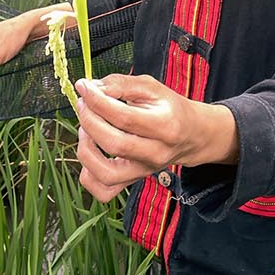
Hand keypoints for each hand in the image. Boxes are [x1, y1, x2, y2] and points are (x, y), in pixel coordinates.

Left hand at [74, 74, 237, 202]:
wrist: (190, 135)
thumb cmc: (169, 108)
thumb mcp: (151, 87)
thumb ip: (121, 84)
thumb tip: (90, 88)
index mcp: (165, 126)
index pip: (124, 117)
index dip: (98, 101)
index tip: (84, 88)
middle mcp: (156, 153)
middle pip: (114, 144)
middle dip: (90, 120)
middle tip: (84, 104)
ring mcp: (143, 171)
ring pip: (106, 174)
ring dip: (86, 149)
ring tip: (86, 129)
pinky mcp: (132, 181)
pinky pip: (104, 191)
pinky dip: (88, 174)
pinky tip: (91, 151)